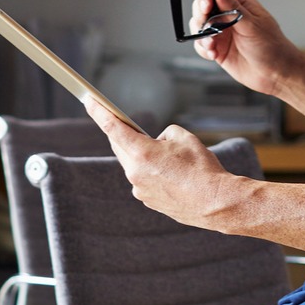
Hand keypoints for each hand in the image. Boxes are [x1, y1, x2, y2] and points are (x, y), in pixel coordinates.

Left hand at [83, 97, 238, 230]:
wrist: (215, 202)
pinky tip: (171, 173)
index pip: (113, 127)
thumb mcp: (185, 137)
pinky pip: (143, 179)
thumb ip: (164, 134)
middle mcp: (135, 172)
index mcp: (142, 153)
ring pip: (133, 165)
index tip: (88, 101)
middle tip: (130, 125)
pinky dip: (152, 172)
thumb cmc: (202, 169)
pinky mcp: (148, 200)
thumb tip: (157, 143)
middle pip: (120, 147)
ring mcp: (140, 189)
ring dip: (142, 155)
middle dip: (124, 135)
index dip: (99, 112)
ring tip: (167, 156)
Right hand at [188, 0, 297, 96]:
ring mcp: (222, 32)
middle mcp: (228, 16)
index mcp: (240, 4)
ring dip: (202, 35)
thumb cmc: (272, 47)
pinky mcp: (218, 48)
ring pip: (199, 26)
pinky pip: (202, 45)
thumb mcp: (252, 25)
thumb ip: (233, 8)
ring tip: (212, 44)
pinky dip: (203, 49)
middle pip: (202, 7)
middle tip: (205, 26)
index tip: (205, 6)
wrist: (275, 74)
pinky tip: (213, 54)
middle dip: (200, 16)